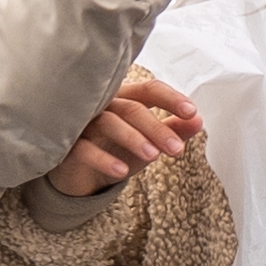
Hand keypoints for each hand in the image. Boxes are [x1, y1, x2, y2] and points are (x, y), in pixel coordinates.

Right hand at [41, 70, 198, 199]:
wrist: (81, 175)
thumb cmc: (116, 150)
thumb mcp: (149, 142)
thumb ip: (173, 130)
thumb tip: (199, 121)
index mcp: (125, 98)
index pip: (149, 90)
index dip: (171, 99)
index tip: (191, 112)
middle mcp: (103, 105)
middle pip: (132, 108)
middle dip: (157, 129)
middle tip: (177, 149)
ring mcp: (83, 123)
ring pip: (109, 123)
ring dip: (133, 139)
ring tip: (154, 157)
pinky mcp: (67, 145)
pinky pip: (85, 149)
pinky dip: (104, 159)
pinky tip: (121, 172)